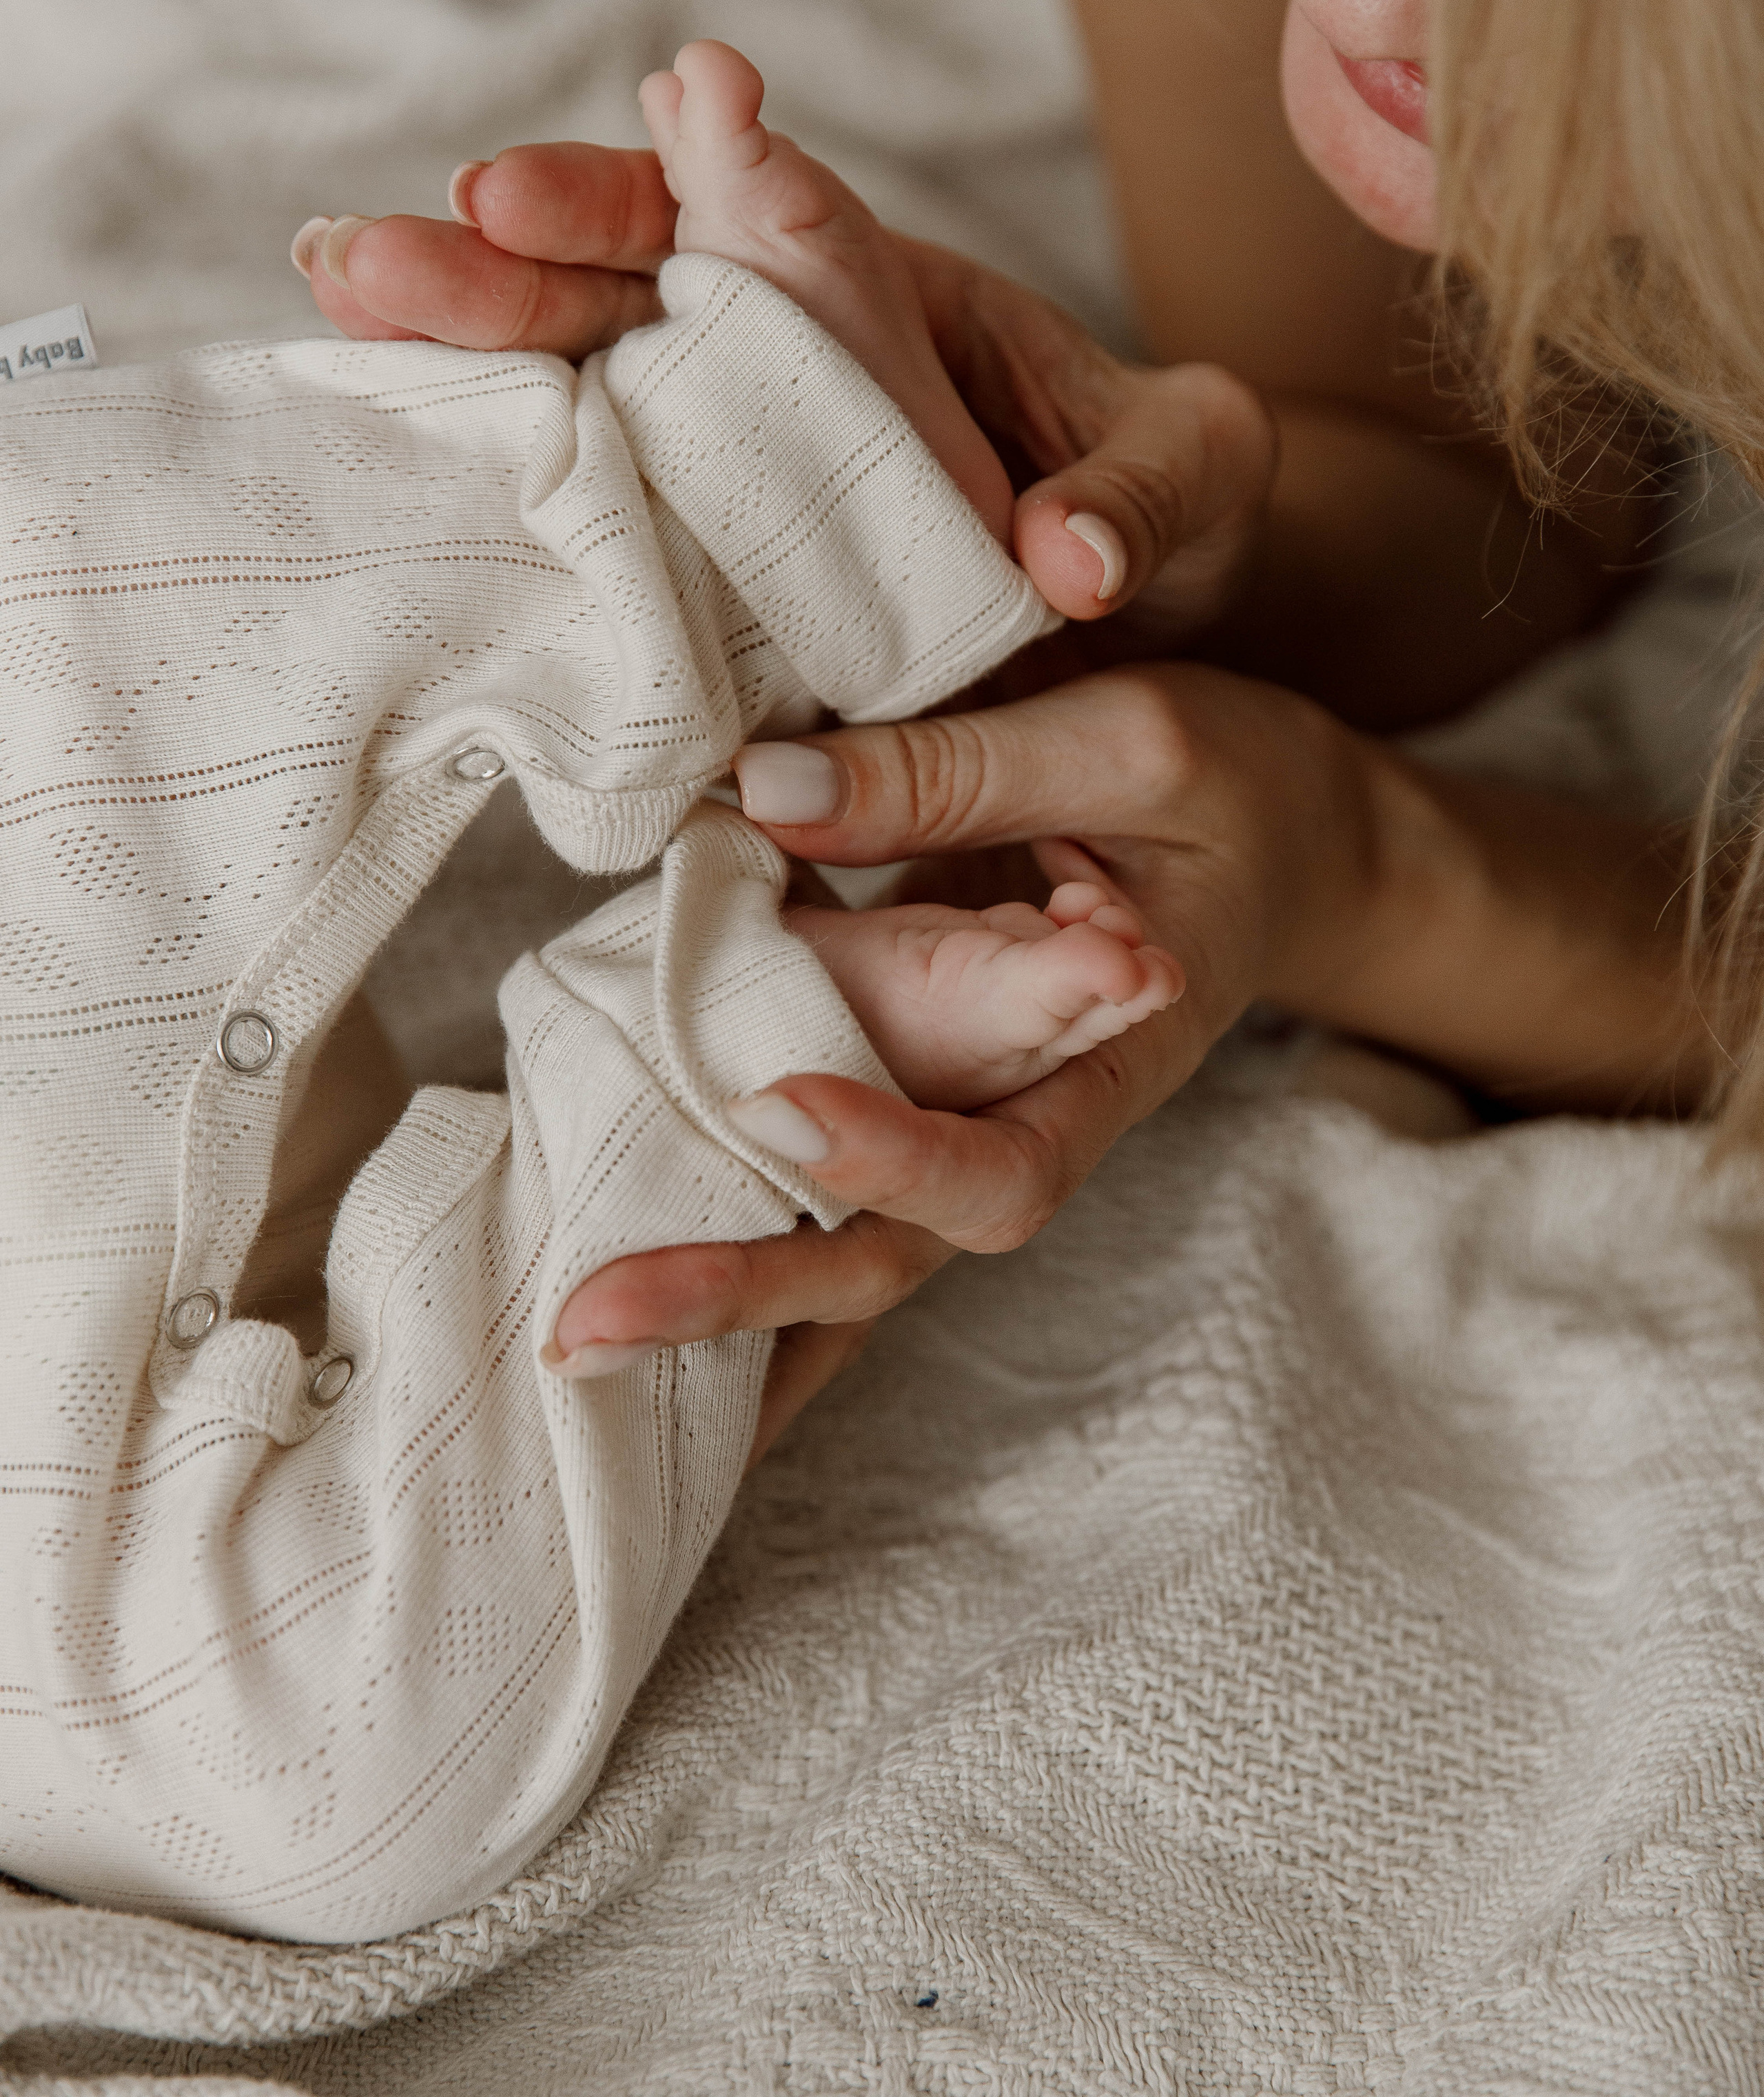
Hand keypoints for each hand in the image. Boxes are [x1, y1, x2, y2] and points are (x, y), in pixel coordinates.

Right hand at [294, 143, 1274, 629]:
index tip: (668, 122)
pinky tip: (383, 448)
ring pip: (573, 390)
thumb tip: (1069, 559)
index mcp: (887, 305)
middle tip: (393, 241)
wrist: (1126, 643)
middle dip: (515, 262)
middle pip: (629, 292)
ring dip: (457, 344)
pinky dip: (490, 480)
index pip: (785, 221)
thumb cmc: (1160, 523)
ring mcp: (721, 472)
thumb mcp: (1198, 484)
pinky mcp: (697, 576)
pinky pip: (584, 520)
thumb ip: (1149, 491)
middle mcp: (778, 371)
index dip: (718, 175)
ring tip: (343, 295)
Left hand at [550, 663, 1379, 1456]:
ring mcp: (962, 1124)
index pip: (1002, 1163)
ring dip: (715, 1310)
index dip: (891, 1157)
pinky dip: (724, 1236)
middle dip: (742, 1292)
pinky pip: (817, 1192)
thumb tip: (766, 792)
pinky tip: (615, 1276)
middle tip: (592, 1319)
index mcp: (1109, 1069)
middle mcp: (1026, 1127)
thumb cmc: (1233, 790)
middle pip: (892, 1257)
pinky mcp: (911, 1091)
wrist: (1286, 842)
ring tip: (569, 1352)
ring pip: (843, 1257)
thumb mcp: (1129, 744)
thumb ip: (956, 774)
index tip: (782, 1110)